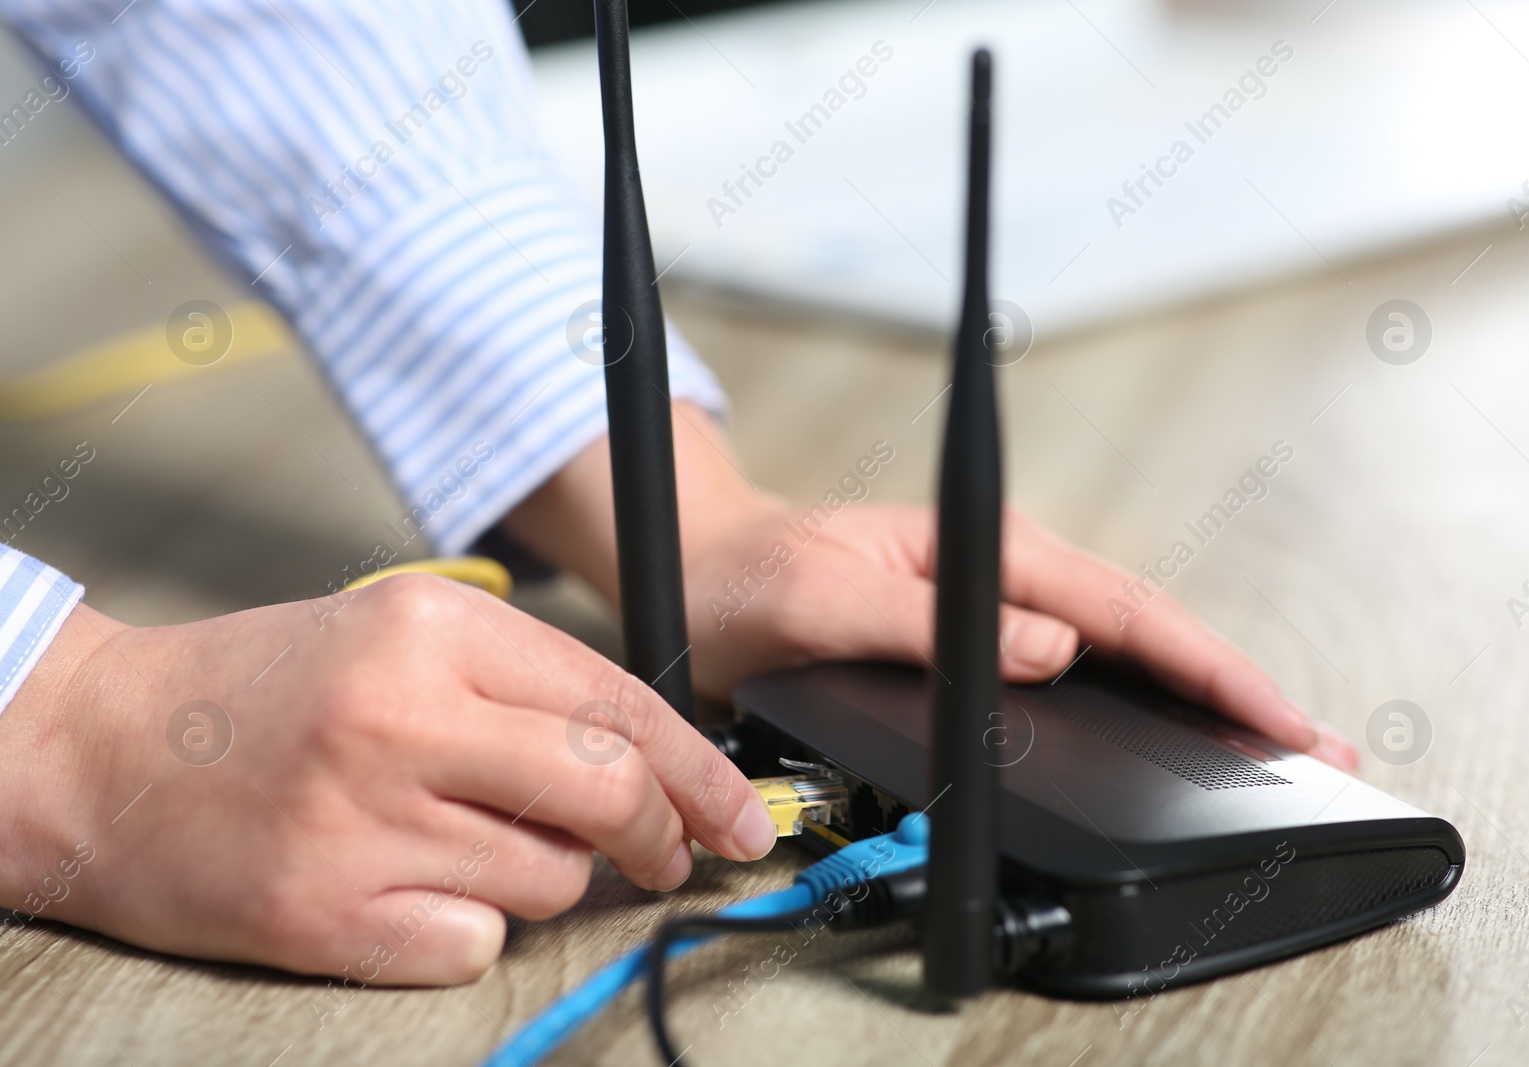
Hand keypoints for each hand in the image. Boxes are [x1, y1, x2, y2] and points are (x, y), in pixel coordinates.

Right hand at [0, 575, 774, 984]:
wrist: (99, 750)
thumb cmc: (262, 693)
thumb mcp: (395, 637)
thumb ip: (520, 689)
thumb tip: (649, 770)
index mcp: (430, 631)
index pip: (618, 702)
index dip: (699, 770)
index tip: (741, 816)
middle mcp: (403, 718)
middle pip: (608, 792)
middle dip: (660, 834)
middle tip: (664, 852)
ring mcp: (363, 822)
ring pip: (549, 877)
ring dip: (541, 875)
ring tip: (461, 841)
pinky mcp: (326, 915)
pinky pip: (475, 945)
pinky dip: (468, 928)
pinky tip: (408, 888)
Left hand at [683, 499, 1358, 770]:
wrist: (706, 574)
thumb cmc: (751, 579)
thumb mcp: (819, 600)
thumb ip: (920, 622)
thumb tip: (1044, 651)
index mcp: (981, 549)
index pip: (1120, 610)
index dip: (1204, 664)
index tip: (1266, 713)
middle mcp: (1002, 571)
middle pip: (1144, 625)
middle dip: (1232, 681)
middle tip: (1310, 738)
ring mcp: (999, 601)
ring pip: (1123, 644)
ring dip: (1199, 689)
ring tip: (1268, 735)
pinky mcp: (984, 633)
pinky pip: (1087, 662)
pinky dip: (1145, 693)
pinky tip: (1174, 721)